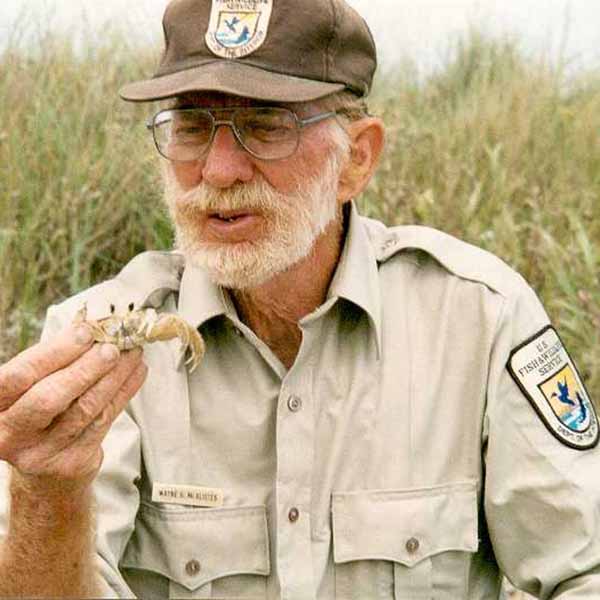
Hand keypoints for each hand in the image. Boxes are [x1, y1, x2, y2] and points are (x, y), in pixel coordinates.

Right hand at [0, 324, 146, 490]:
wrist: (43, 469)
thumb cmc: (37, 413)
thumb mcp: (32, 386)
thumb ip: (54, 361)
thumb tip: (92, 327)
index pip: (19, 376)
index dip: (54, 353)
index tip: (85, 332)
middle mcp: (11, 433)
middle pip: (50, 398)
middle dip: (86, 368)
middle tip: (112, 347)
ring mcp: (41, 452)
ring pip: (84, 409)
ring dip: (114, 376)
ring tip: (132, 354)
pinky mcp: (72, 462)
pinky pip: (104, 421)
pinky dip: (124, 392)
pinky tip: (137, 372)